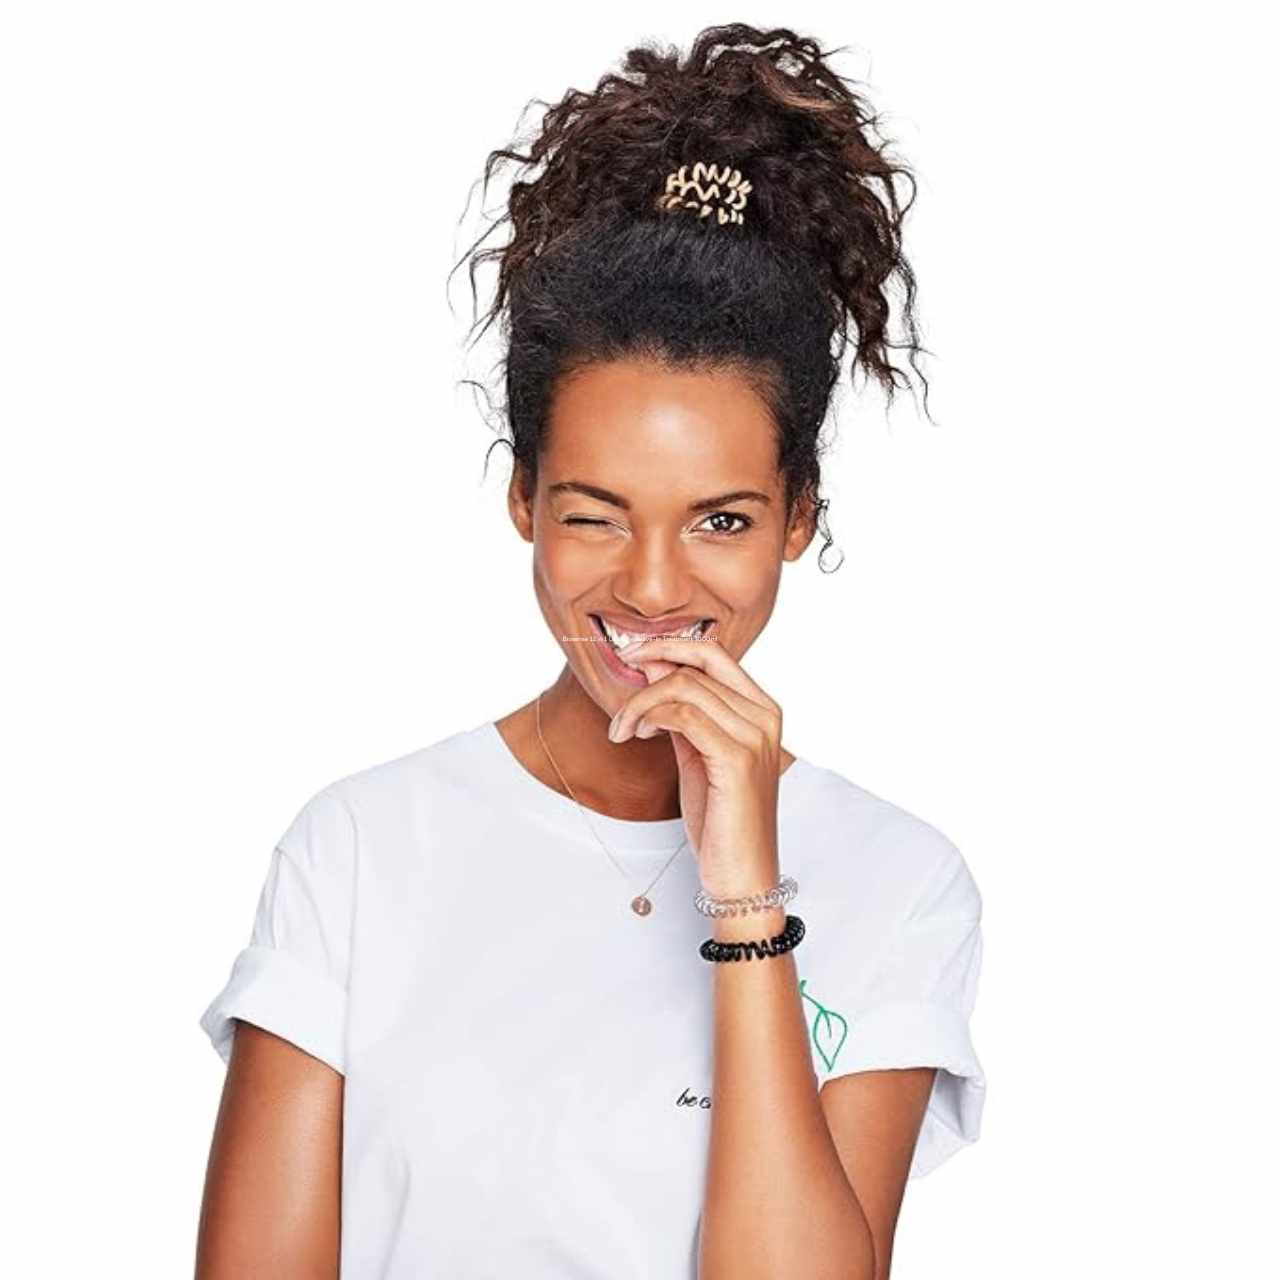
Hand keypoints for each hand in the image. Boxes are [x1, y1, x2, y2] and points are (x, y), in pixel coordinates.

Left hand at [607, 635, 782, 899]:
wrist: (742, 874)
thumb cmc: (721, 818)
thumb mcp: (697, 753)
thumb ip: (681, 711)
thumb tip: (653, 666)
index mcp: (762, 709)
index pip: (715, 653)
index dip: (670, 645)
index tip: (633, 655)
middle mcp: (765, 715)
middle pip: (697, 664)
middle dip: (650, 666)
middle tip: (620, 685)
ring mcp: (755, 736)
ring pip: (683, 687)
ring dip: (640, 703)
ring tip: (625, 729)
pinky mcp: (737, 759)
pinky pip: (682, 715)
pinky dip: (649, 717)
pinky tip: (637, 735)